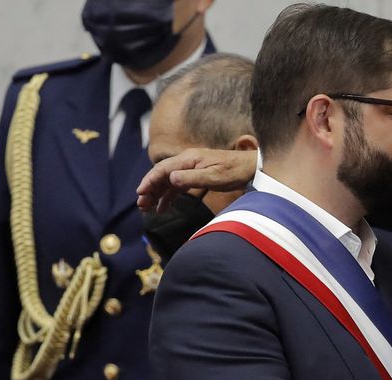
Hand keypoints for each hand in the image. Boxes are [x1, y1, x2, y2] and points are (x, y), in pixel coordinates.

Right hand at [136, 148, 257, 212]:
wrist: (251, 168)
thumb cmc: (235, 171)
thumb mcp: (214, 177)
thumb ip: (192, 178)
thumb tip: (171, 179)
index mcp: (189, 158)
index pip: (163, 169)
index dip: (150, 180)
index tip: (140, 193)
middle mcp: (187, 161)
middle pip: (162, 174)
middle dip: (150, 189)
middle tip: (141, 205)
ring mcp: (191, 168)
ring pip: (168, 181)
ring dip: (157, 194)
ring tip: (148, 208)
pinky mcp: (196, 175)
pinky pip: (177, 185)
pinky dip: (169, 195)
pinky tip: (163, 207)